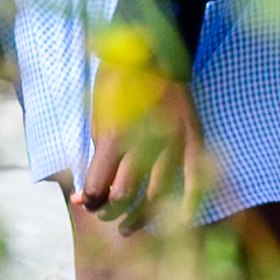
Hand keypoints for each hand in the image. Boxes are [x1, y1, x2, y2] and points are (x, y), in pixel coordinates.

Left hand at [72, 38, 200, 232]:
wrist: (152, 51)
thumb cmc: (116, 83)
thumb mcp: (96, 117)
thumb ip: (93, 157)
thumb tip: (84, 193)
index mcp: (114, 136)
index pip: (99, 187)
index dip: (89, 201)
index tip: (86, 203)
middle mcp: (145, 144)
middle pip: (124, 195)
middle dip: (109, 210)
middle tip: (104, 212)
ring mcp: (173, 144)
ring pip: (156, 195)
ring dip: (139, 217)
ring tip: (127, 228)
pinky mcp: (193, 140)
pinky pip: (195, 180)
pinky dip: (188, 205)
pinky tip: (177, 221)